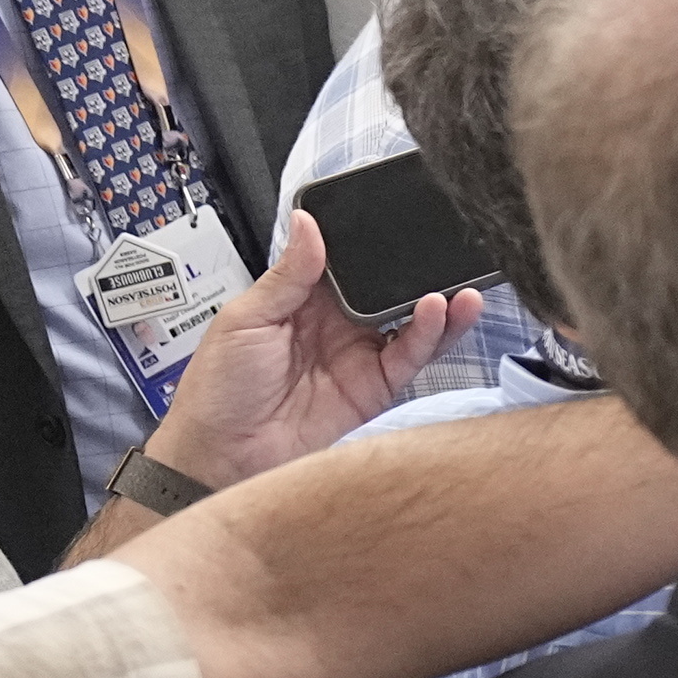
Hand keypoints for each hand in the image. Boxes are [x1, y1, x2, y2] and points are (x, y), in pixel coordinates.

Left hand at [148, 210, 472, 490]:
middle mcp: (337, 325)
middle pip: (389, 292)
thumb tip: (308, 224)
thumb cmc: (218, 388)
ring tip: (460, 286)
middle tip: (445, 252)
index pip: (350, 264)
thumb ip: (288, 275)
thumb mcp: (246, 317)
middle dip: (419, 273)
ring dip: (439, 304)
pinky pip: (411, 357)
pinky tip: (439, 311)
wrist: (224, 454)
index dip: (376, 245)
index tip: (401, 223)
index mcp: (302, 299)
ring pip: (411, 323)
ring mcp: (359, 356)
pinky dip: (431, 335)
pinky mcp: (376, 388)